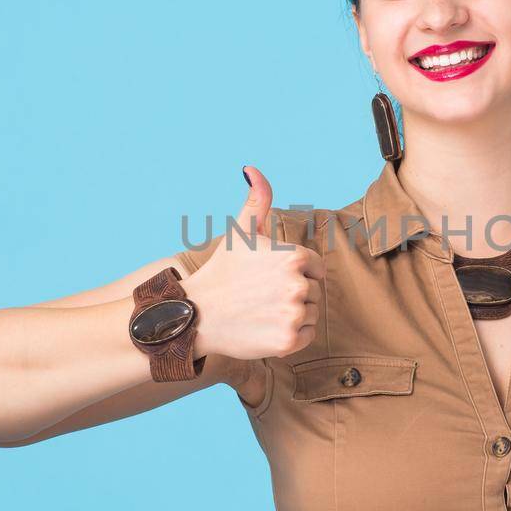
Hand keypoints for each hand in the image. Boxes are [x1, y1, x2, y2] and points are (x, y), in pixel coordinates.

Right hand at [183, 165, 323, 361]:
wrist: (196, 315)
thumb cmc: (222, 271)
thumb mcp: (240, 232)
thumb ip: (257, 200)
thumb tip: (252, 169)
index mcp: (292, 256)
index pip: (314, 267)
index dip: (294, 272)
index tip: (269, 277)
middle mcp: (297, 285)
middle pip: (314, 290)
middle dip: (293, 293)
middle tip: (262, 295)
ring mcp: (293, 314)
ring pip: (312, 313)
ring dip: (293, 314)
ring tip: (263, 310)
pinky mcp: (288, 341)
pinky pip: (308, 335)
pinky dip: (293, 335)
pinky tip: (267, 327)